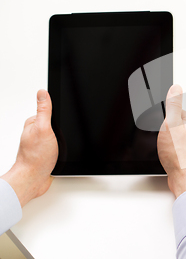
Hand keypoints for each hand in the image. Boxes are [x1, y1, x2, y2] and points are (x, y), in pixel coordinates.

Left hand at [1, 90, 57, 206]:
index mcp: (33, 123)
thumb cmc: (36, 157)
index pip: (49, 112)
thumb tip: (42, 93)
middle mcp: (36, 132)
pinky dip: (62, 150)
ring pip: (58, 136)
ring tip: (60, 148)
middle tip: (59, 138)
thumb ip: (44, 111)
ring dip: (64, 142)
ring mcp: (41, 143)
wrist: (34, 179)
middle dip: (63, 130)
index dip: (59, 115)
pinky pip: (59, 147)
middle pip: (56, 124)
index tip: (59, 123)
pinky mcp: (47, 153)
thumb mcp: (43, 128)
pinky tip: (60, 154)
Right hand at [157, 85, 185, 197]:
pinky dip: (168, 148)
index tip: (162, 122)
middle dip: (164, 127)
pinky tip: (165, 152)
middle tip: (162, 136)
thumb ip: (174, 105)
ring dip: (165, 139)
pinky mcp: (184, 153)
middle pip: (173, 122)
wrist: (184, 177)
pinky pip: (173, 146)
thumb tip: (176, 87)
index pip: (175, 110)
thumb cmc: (179, 153)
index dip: (164, 115)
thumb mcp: (171, 123)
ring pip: (173, 135)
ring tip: (164, 146)